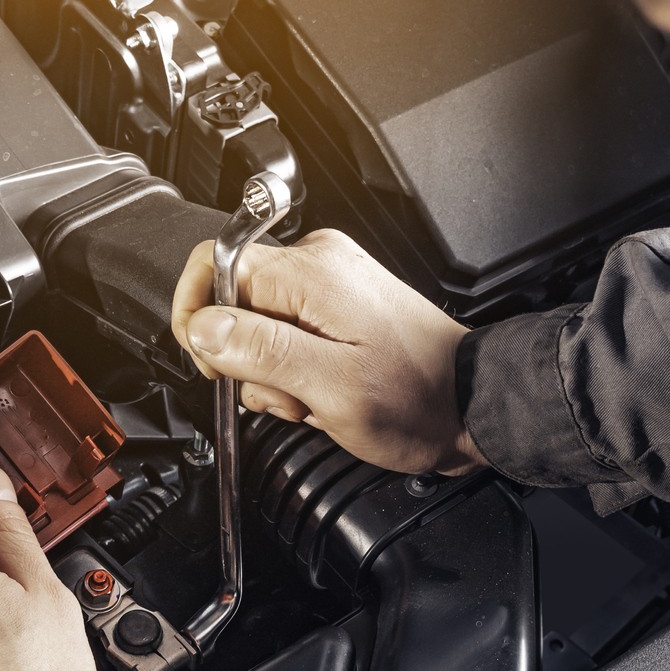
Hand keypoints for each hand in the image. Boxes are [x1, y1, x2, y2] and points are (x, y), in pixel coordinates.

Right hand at [171, 228, 486, 474]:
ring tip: (309, 398)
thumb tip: (203, 328)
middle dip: (245, 359)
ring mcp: (328, 285)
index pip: (215, 263)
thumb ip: (262, 352)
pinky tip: (318, 391)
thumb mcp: (333, 386)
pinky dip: (290, 370)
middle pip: (234, 300)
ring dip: (270, 374)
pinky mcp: (335, 306)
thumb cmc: (418, 399)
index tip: (210, 362)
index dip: (199, 317)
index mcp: (312, 273)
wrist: (470, 407)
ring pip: (256, 324)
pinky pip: (283, 333)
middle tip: (283, 394)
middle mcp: (318, 265)